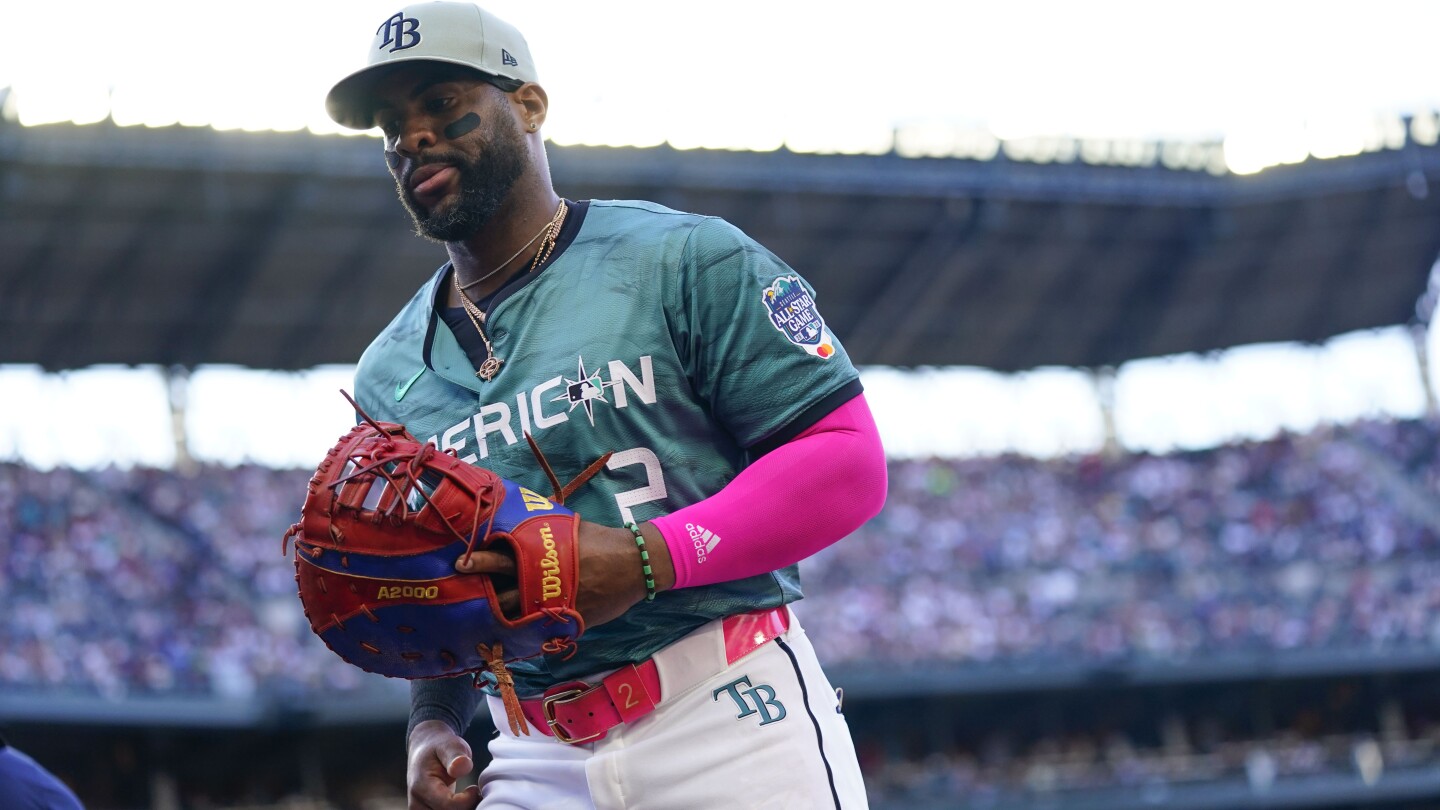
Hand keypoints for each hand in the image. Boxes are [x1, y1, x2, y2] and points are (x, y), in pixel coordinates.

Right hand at [407, 720, 479, 809]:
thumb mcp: (449, 745)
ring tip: (470, 797)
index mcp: (421, 787)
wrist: (424, 750)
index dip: (467, 800)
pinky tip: (465, 802)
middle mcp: (417, 804)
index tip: (475, 788)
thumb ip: (456, 755)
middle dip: (466, 808)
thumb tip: (463, 766)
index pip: (448, 806)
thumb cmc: (439, 747)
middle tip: (476, 793)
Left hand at [456, 521, 674, 627]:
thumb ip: (542, 530)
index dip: (482, 559)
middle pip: (503, 585)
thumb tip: (519, 525)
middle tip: (459, 583)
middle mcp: (545, 580)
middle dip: (480, 585)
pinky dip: (523, 631)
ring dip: (496, 613)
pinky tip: (507, 635)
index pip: (504, 556)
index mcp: (544, 554)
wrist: (634, 564)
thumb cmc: (601, 541)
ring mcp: (554, 603)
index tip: (462, 560)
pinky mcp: (567, 620)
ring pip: (517, 612)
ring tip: (473, 616)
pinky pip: (539, 629)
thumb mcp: (568, 528)